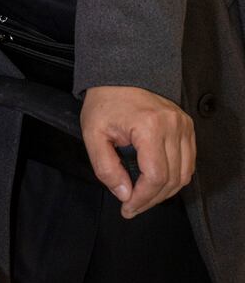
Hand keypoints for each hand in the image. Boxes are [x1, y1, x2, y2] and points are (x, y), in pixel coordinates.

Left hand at [81, 85, 195, 218]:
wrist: (119, 74)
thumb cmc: (104, 103)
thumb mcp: (93, 134)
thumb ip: (106, 168)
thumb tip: (125, 194)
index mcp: (150, 126)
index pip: (155, 176)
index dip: (142, 199)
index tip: (127, 208)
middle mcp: (173, 125)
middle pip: (172, 178)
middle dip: (151, 199)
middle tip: (132, 207)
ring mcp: (183, 125)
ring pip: (184, 173)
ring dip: (165, 191)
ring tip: (143, 197)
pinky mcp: (187, 126)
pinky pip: (188, 161)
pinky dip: (175, 176)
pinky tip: (157, 182)